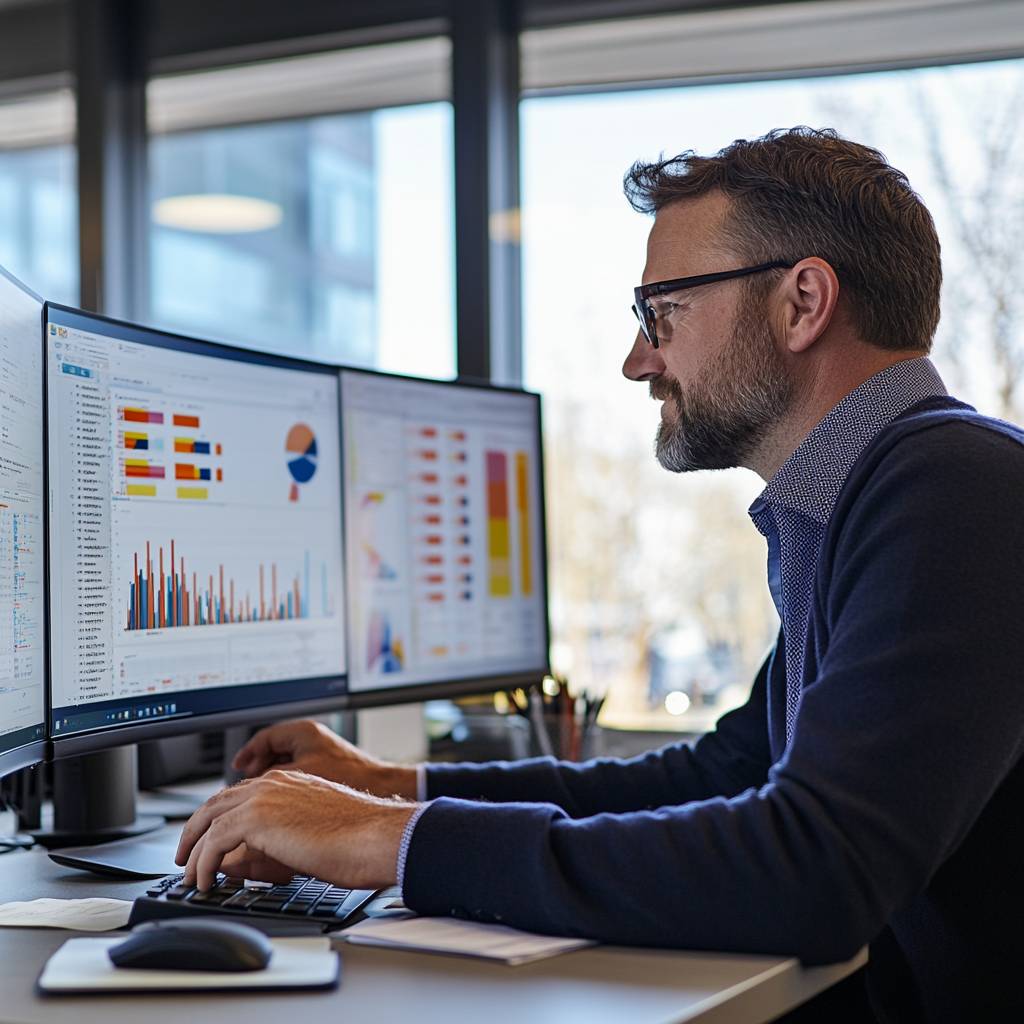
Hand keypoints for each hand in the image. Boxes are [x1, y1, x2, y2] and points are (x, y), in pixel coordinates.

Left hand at [175, 769, 416, 890]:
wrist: (373, 835)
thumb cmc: (358, 838)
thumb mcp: (314, 830)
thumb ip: (283, 834)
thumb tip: (256, 857)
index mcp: (289, 781)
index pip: (238, 795)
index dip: (217, 818)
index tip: (207, 840)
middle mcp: (272, 783)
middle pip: (215, 803)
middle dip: (194, 831)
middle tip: (186, 856)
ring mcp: (262, 798)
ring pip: (208, 821)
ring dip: (194, 852)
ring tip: (191, 877)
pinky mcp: (255, 818)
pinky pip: (212, 842)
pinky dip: (203, 864)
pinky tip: (205, 882)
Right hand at [232, 719, 417, 798]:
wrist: (385, 786)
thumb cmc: (350, 778)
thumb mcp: (302, 778)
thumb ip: (272, 780)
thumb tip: (248, 791)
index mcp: (303, 732)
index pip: (264, 738)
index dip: (247, 754)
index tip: (236, 768)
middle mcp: (312, 737)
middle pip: (272, 749)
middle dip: (256, 768)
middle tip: (244, 786)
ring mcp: (320, 750)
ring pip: (284, 761)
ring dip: (270, 777)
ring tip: (260, 796)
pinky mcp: (328, 764)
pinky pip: (298, 769)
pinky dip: (286, 783)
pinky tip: (282, 801)